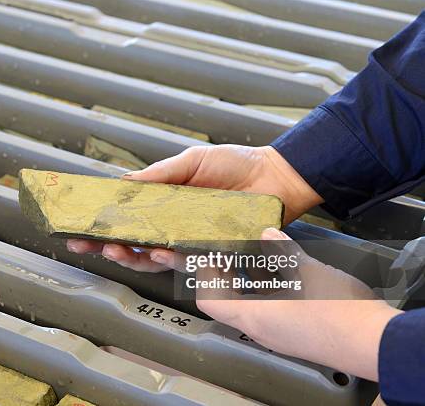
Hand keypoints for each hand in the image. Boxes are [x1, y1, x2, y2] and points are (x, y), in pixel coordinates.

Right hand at [67, 145, 322, 271]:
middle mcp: (174, 227)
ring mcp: (191, 241)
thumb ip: (158, 175)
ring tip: (114, 250)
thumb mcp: (191, 161)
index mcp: (165, 205)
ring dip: (131, 257)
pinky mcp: (212, 251)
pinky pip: (186, 261)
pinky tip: (154, 252)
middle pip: (133, 244)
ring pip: (154, 259)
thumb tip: (122, 184)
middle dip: (105, 246)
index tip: (77, 226)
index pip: (127, 219)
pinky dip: (167, 258)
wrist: (274, 175)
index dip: (102, 224)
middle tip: (84, 244)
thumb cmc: (236, 164)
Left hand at [196, 227, 401, 381]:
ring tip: (254, 252)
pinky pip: (272, 310)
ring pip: (253, 305)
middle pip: (228, 302)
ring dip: (250, 280)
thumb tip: (268, 234)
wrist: (374, 344)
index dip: (204, 278)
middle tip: (228, 249)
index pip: (209, 301)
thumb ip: (284, 252)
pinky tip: (283, 269)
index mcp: (254, 317)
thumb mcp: (308, 272)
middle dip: (226, 274)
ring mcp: (279, 335)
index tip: (209, 257)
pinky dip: (270, 289)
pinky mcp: (296, 334)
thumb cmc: (335, 308)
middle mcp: (261, 330)